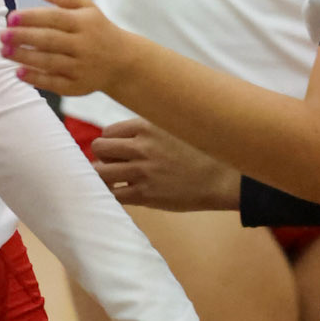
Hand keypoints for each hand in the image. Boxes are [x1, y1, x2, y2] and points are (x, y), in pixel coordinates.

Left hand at [0, 0, 133, 97]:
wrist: (123, 62)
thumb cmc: (97, 30)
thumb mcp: (88, 8)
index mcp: (85, 23)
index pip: (55, 18)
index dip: (32, 17)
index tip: (10, 17)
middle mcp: (84, 45)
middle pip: (50, 41)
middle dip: (24, 37)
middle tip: (1, 35)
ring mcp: (82, 67)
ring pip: (50, 62)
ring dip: (25, 58)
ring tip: (4, 52)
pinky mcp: (79, 86)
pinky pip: (55, 84)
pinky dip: (36, 79)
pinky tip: (19, 73)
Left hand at [93, 118, 240, 212]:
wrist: (220, 177)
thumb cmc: (198, 152)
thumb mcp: (172, 127)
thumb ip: (147, 130)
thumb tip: (124, 136)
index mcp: (146, 126)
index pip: (108, 132)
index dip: (110, 142)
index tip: (117, 151)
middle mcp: (140, 146)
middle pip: (99, 148)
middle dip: (102, 157)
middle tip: (112, 164)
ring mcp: (141, 171)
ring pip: (100, 172)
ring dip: (103, 176)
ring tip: (113, 180)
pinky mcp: (145, 194)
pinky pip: (113, 194)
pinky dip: (111, 194)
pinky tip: (121, 193)